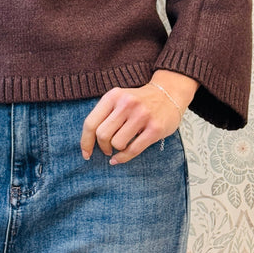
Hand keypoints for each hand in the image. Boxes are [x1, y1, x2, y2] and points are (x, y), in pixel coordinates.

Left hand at [80, 70, 197, 164]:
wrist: (168, 94)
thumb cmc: (138, 102)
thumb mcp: (118, 99)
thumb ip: (104, 115)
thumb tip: (88, 142)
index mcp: (113, 96)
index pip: (91, 122)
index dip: (85, 142)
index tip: (86, 153)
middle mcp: (126, 103)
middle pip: (102, 134)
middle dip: (102, 146)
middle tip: (106, 149)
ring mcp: (142, 115)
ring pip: (117, 143)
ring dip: (116, 149)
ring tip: (121, 145)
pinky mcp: (155, 128)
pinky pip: (133, 149)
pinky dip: (123, 158)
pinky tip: (119, 158)